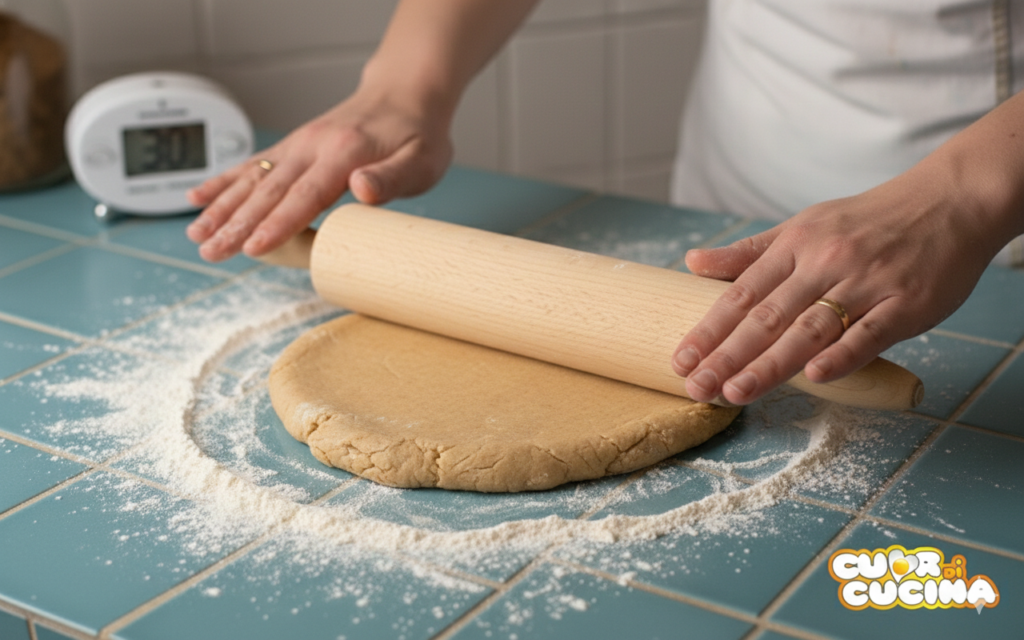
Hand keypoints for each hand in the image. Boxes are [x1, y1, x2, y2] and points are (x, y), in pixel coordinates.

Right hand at [186, 88, 453, 261]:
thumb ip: (392, 177)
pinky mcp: (292, 147)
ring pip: (252, 178)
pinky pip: (252, 165)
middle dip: (237, 223)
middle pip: (269, 190)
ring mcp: (298, 145)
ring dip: (222, 207)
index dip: (278, 223)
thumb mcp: (421, 160)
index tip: (253, 247)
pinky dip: (223, 181)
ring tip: (196, 235)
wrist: (405, 94)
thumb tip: (362, 189)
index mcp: (344, 152)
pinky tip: (198, 198)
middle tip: (210, 252)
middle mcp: (313, 145)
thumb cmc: (418, 134)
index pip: (305, 194)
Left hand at [671, 168, 998, 404]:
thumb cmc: (868, 220)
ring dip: (771, 363)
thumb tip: (692, 262)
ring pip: (810, 328)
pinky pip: (871, 333)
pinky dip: (843, 354)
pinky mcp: (908, 303)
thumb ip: (749, 252)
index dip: (709, 329)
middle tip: (696, 386)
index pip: (742, 294)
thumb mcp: (803, 225)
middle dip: (728, 355)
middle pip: (768, 316)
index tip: (681, 360)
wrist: (949, 201)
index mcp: (796, 245)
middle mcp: (826, 263)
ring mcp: (867, 283)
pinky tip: (815, 376)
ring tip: (735, 391)